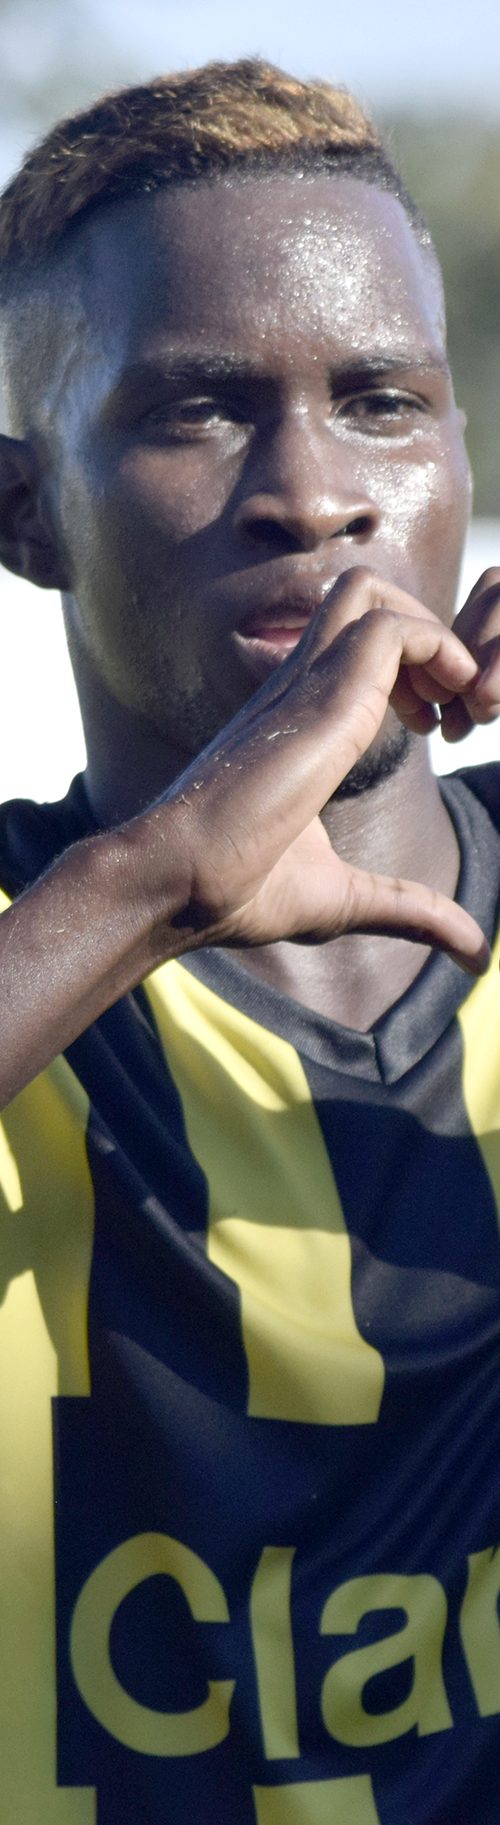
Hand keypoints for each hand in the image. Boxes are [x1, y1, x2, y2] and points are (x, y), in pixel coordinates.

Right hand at [153, 568, 489, 972]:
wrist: (176, 883)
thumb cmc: (236, 889)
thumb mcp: (347, 899)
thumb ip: (411, 909)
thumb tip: (474, 950)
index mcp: (297, 716)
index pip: (357, 638)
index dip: (415, 666)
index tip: (439, 728)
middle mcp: (297, 686)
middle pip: (365, 594)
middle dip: (428, 633)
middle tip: (453, 708)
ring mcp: (305, 686)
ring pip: (377, 595)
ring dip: (434, 638)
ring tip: (452, 707)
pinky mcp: (321, 700)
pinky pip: (391, 631)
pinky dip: (438, 654)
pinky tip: (440, 718)